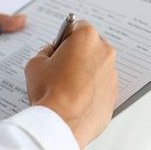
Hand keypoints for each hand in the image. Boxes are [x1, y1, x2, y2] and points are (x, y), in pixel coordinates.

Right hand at [25, 21, 117, 148]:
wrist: (63, 123)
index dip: (66, 37)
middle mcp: (104, 52)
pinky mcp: (114, 92)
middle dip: (78, 54)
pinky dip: (92, 89)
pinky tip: (76, 99)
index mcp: (86, 38)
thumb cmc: (51, 92)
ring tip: (67, 87)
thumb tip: (50, 53)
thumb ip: (45, 52)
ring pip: (97, 66)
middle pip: (90, 46)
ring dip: (86, 72)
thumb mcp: (35, 64)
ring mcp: (112, 73)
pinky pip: (102, 85)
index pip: (78, 26)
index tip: (60, 46)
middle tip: (61, 69)